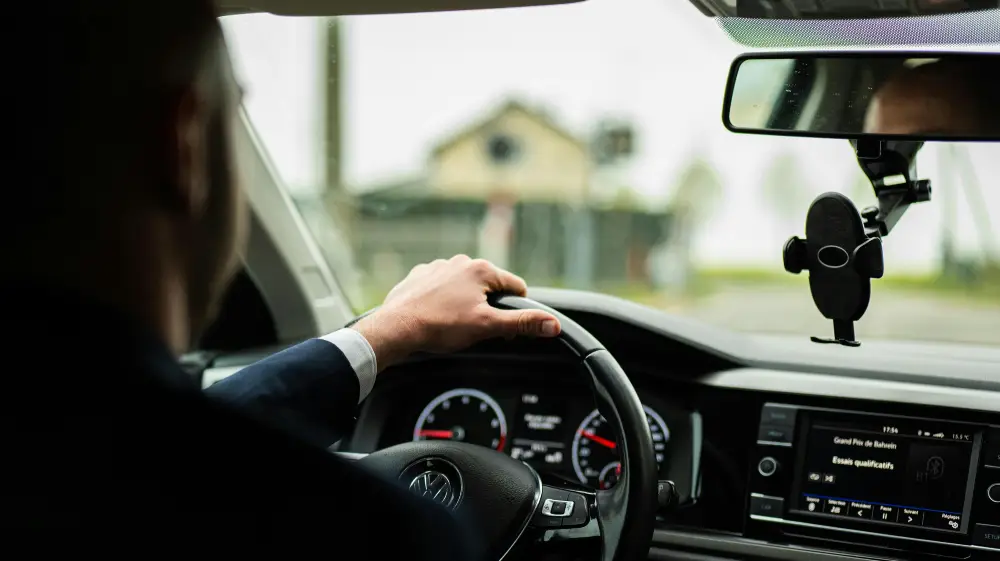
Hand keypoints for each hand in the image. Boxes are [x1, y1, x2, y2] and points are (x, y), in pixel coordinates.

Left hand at [351, 255, 560, 370]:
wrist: (396, 328)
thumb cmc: (439, 326)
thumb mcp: (487, 327)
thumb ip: (522, 324)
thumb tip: (552, 324)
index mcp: (481, 269)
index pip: (517, 288)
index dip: (516, 312)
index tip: (504, 330)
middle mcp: (461, 262)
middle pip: (490, 287)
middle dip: (489, 307)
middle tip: (475, 330)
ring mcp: (438, 267)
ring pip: (465, 287)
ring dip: (465, 303)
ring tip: (453, 324)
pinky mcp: (420, 276)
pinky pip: (441, 288)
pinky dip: (443, 301)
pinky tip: (436, 317)